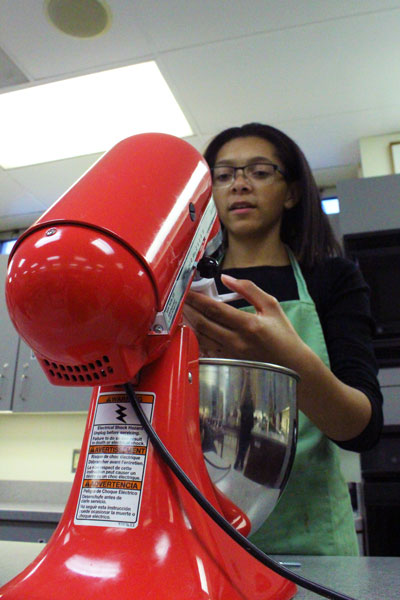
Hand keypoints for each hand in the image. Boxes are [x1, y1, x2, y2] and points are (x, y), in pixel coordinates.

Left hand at [184, 274, 371, 440]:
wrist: (292, 365)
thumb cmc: (283, 335)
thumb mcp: (271, 306)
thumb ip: (248, 289)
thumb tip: (226, 278)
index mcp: (248, 325)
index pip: (215, 309)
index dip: (197, 299)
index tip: (187, 290)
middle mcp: (236, 341)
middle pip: (203, 323)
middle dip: (188, 309)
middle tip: (178, 298)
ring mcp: (230, 355)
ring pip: (201, 338)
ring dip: (188, 324)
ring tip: (180, 311)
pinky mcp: (228, 363)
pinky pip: (205, 350)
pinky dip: (194, 339)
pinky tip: (188, 330)